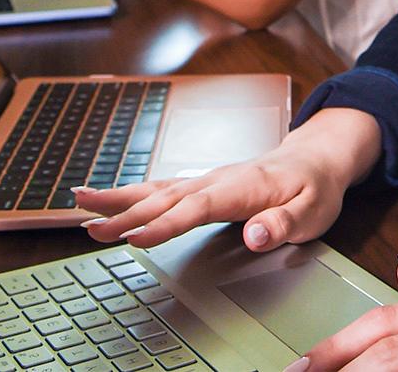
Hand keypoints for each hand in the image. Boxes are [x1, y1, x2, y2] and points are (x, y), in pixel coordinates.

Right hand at [74, 110, 377, 250]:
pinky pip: (161, 186)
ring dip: (118, 197)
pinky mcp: (202, 184)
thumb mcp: (313, 211)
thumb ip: (284, 224)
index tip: (133, 239)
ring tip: (80, 201)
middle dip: (125, 214)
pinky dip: (132, 191)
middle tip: (89, 229)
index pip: (196, 208)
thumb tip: (255, 235)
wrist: (317, 157)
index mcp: (242, 188)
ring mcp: (207, 179)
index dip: (163, 225)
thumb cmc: (315, 187)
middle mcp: (217, 180)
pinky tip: (108, 197)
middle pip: (165, 198)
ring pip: (156, 188)